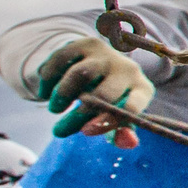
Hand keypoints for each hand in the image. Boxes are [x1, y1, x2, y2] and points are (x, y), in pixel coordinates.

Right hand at [39, 37, 153, 143]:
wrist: (103, 68)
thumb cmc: (113, 101)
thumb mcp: (120, 118)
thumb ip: (122, 134)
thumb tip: (128, 143)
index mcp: (142, 90)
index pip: (131, 107)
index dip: (109, 121)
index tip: (86, 132)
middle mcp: (129, 69)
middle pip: (104, 94)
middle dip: (78, 115)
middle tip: (59, 131)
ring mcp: (108, 54)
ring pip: (80, 73)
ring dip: (62, 94)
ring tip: (54, 109)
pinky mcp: (87, 44)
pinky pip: (62, 59)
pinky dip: (49, 77)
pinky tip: (44, 92)